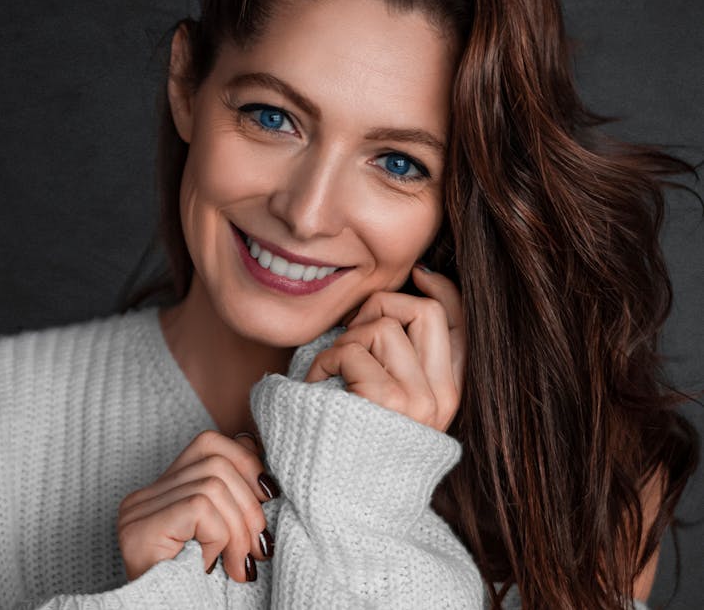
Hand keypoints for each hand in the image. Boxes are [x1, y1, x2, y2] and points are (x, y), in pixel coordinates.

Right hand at [116, 430, 277, 582]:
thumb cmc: (199, 589)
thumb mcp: (223, 534)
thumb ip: (232, 496)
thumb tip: (259, 453)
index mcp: (160, 491)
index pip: (209, 444)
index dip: (246, 461)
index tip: (269, 495)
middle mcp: (142, 497)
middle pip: (215, 461)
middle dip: (249, 504)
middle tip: (258, 547)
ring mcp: (137, 511)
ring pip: (213, 485)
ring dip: (239, 529)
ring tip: (240, 564)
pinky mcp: (141, 528)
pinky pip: (201, 508)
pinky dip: (220, 536)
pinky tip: (217, 566)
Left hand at [304, 265, 464, 431]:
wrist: (342, 506)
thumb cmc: (353, 444)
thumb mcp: (390, 400)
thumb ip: (402, 358)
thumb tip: (404, 294)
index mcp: (448, 392)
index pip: (462, 323)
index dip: (442, 288)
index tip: (418, 273)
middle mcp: (442, 396)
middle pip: (424, 310)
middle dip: (382, 306)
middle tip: (353, 333)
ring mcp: (419, 399)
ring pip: (383, 325)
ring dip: (345, 339)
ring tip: (332, 370)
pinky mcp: (388, 401)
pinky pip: (352, 349)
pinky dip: (324, 360)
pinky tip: (317, 384)